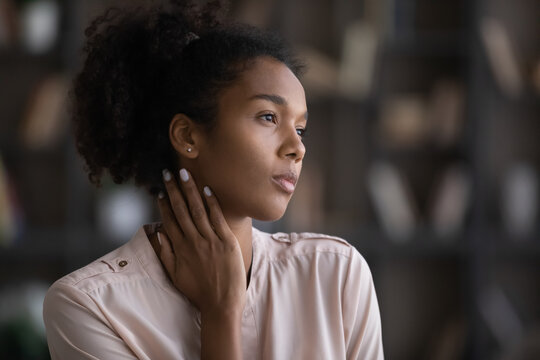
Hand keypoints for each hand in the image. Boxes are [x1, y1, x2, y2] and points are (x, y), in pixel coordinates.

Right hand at [157, 168, 246, 314]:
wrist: (221, 305)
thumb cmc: (199, 292)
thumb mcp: (175, 275)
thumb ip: (166, 253)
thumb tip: (158, 233)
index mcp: (180, 249)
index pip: (169, 220)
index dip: (164, 204)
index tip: (160, 191)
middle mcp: (193, 241)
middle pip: (181, 210)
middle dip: (174, 190)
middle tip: (168, 172)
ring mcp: (210, 240)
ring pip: (197, 209)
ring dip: (190, 190)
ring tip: (184, 174)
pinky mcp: (226, 241)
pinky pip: (217, 218)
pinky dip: (211, 203)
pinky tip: (206, 189)